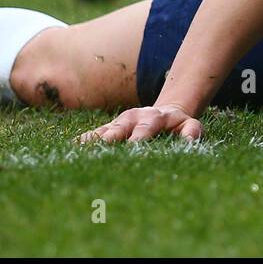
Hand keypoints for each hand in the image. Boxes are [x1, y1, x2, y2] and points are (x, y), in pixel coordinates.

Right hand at [78, 103, 203, 143]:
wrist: (165, 111)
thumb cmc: (179, 124)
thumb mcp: (190, 125)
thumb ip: (191, 132)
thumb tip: (189, 142)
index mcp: (153, 118)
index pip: (145, 129)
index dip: (138, 138)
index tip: (132, 147)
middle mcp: (133, 117)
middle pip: (119, 128)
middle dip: (110, 138)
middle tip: (100, 150)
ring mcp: (119, 122)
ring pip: (103, 131)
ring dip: (92, 141)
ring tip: (78, 151)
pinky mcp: (109, 128)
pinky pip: (94, 135)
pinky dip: (84, 142)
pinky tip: (71, 150)